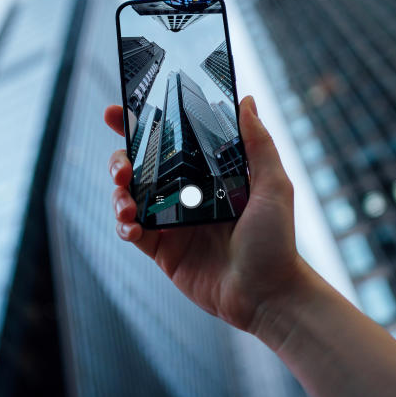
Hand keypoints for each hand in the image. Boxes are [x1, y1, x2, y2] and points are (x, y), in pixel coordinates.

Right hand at [104, 95, 302, 331]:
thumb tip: (246, 100)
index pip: (170, 139)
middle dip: (120, 158)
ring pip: (129, 196)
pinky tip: (132, 225)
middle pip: (140, 165)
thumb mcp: (273, 185)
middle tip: (122, 166)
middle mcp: (187, 193)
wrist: (267, 295)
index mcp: (208, 172)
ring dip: (118, 193)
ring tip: (126, 201)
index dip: (141, 124)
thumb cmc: (277, 241)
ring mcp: (172, 221)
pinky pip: (132, 231)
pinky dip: (124, 224)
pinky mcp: (163, 250)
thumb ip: (258, 144)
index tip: (118, 111)